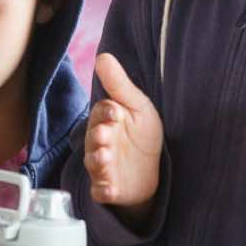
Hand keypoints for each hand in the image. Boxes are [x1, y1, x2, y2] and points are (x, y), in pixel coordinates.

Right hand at [85, 53, 162, 211]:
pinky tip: (109, 188)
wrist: (152, 170)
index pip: (101, 113)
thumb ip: (119, 84)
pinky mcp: (107, 187)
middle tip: (105, 135)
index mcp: (106, 120)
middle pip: (93, 138)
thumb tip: (102, 56)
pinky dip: (103, 190)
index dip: (106, 112)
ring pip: (94, 162)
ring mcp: (102, 166)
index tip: (116, 112)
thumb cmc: (142, 135)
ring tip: (105, 156)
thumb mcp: (137, 107)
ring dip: (98, 160)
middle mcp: (100, 143)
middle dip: (98, 136)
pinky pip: (101, 190)